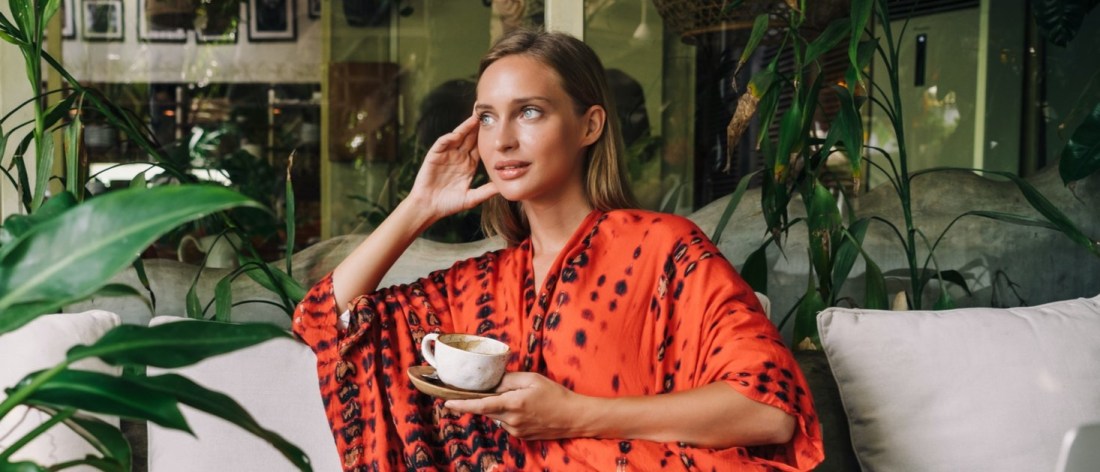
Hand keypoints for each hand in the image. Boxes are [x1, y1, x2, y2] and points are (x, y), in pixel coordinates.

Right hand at [408, 115, 497, 220]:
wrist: (428, 208)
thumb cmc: (449, 204)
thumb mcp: (472, 198)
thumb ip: (487, 191)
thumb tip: (504, 187)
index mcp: (469, 165)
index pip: (480, 147)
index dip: (488, 137)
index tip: (500, 127)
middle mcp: (458, 157)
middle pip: (470, 138)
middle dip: (478, 125)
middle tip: (489, 112)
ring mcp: (446, 155)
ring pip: (457, 137)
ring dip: (465, 127)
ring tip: (475, 117)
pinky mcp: (434, 156)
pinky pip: (442, 144)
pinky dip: (448, 138)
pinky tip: (456, 135)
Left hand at [444, 372, 593, 439]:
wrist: (573, 417)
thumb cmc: (555, 394)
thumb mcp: (532, 379)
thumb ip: (509, 379)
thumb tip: (493, 383)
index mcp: (512, 403)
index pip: (481, 405)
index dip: (462, 404)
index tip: (447, 403)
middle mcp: (511, 420)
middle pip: (487, 410)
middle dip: (483, 401)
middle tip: (490, 390)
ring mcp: (515, 430)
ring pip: (497, 416)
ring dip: (500, 407)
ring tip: (522, 399)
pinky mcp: (520, 436)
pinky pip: (506, 423)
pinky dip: (509, 414)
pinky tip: (526, 409)